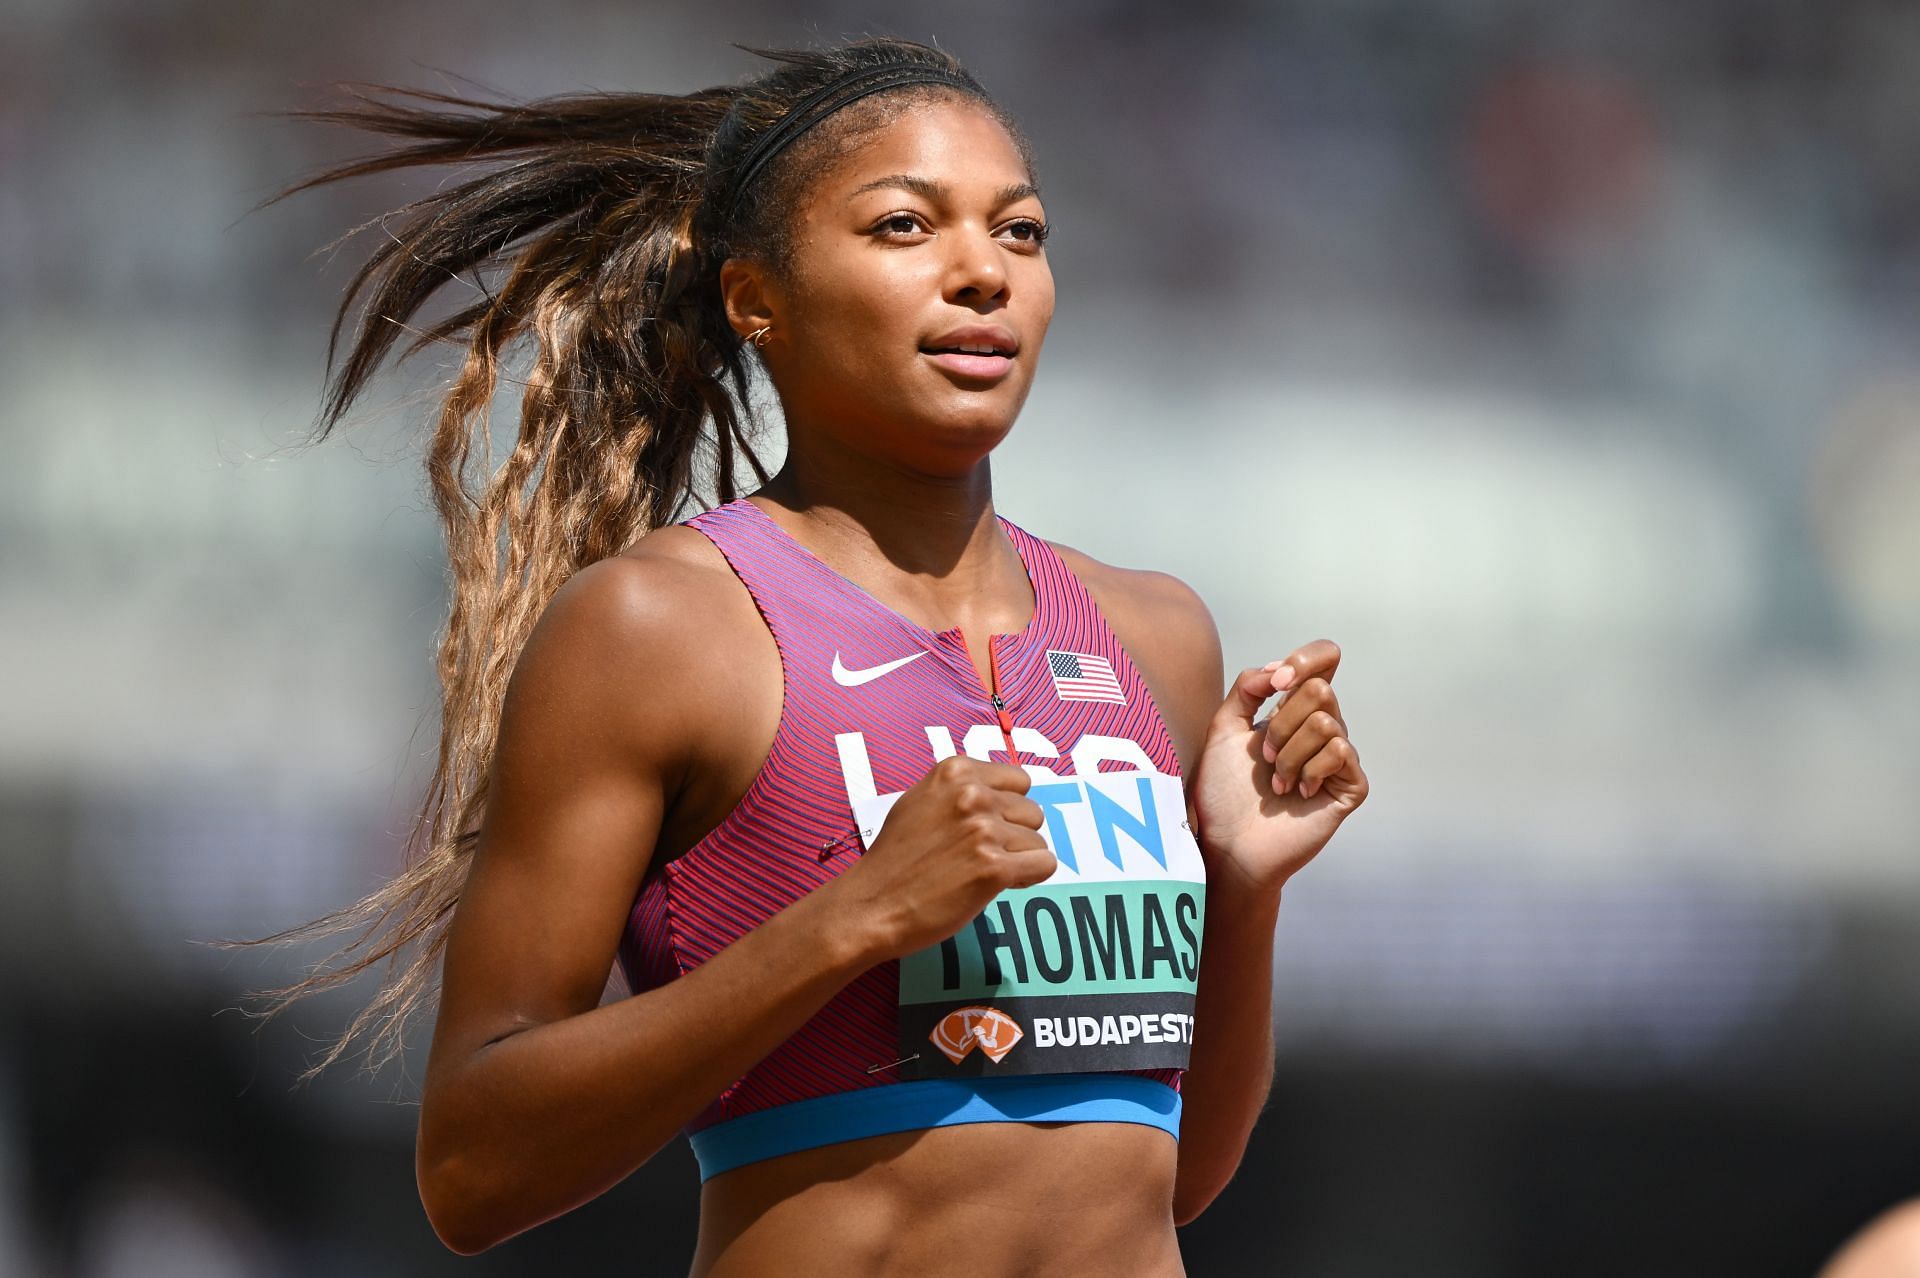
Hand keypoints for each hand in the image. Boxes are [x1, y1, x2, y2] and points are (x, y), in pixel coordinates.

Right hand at [829, 754, 1056, 961]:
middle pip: (1032, 812)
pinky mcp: (994, 867)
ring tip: (979, 872)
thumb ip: (959, 792)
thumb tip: (1003, 796)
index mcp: (954, 771)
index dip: (1007, 807)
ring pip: (1037, 842)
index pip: (1020, 780)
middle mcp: (972, 794)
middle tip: (980, 855)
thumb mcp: (920, 801)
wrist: (871, 905)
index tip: (986, 826)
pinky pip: (1043, 865)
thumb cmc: (893, 859)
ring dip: (1017, 860)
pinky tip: (996, 884)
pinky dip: (1027, 878)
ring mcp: (984, 830)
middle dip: (1014, 835)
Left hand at [1190, 638, 1368, 895]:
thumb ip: (1247, 688)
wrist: (1228, 843)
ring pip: (1326, 723)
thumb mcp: (1223, 729)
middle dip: (1280, 723)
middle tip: (1264, 756)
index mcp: (1294, 710)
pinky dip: (1308, 769)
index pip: (1324, 660)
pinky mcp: (1350, 786)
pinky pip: (1340, 751)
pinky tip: (1297, 792)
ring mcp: (1338, 758)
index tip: (1276, 680)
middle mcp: (1321, 728)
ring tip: (1276, 781)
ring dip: (1288, 753)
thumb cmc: (1223, 792)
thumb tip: (1278, 667)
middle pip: (1321, 689)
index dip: (1307, 659)